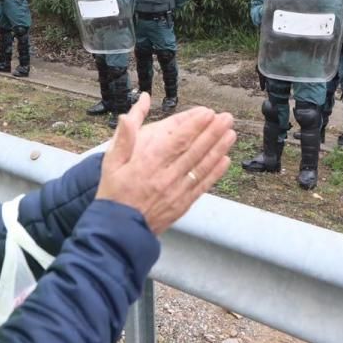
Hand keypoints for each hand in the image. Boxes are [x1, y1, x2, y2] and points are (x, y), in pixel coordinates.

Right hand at [97, 93, 235, 233]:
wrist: (119, 229)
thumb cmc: (114, 193)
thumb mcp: (111, 162)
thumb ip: (124, 136)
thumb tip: (130, 113)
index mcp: (148, 163)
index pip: (177, 140)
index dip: (194, 125)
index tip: (208, 113)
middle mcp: (165, 176)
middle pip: (194, 150)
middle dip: (212, 133)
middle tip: (227, 118)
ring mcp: (176, 191)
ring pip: (201, 166)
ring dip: (218, 149)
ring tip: (231, 134)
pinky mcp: (182, 204)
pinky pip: (201, 185)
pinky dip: (215, 173)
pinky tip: (225, 160)